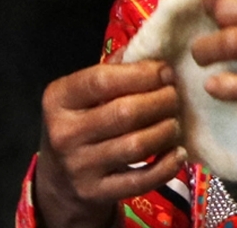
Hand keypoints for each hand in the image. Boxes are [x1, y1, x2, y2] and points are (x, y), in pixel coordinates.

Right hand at [35, 58, 185, 227]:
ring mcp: (79, 166)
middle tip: (176, 97)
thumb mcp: (82, 94)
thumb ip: (112, 69)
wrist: (59, 181)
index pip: (102, 79)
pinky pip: (140, 180)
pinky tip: (178, 153)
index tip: (166, 72)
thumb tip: (151, 44)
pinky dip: (166, 166)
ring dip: (165, 131)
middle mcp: (64, 133)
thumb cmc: (78, 123)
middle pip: (124, 113)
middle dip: (160, 101)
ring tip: (176, 121)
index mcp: (59, 99)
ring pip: (136, 145)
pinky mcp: (96, 193)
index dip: (141, 74)